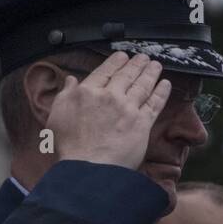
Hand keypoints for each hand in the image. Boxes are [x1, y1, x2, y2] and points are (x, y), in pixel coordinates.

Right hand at [46, 51, 170, 169]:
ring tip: (156, 65)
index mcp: (88, 92)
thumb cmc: (70, 147)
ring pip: (142, 85)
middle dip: (137, 64)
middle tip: (143, 57)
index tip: (122, 56)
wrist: (89, 168)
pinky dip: (161, 92)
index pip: (105, 71)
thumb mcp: (57, 115)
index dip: (116, 61)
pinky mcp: (141, 124)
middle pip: (126, 75)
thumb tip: (71, 80)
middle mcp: (110, 96)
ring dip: (151, 73)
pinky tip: (166, 84)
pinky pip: (154, 103)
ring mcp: (127, 109)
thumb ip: (65, 95)